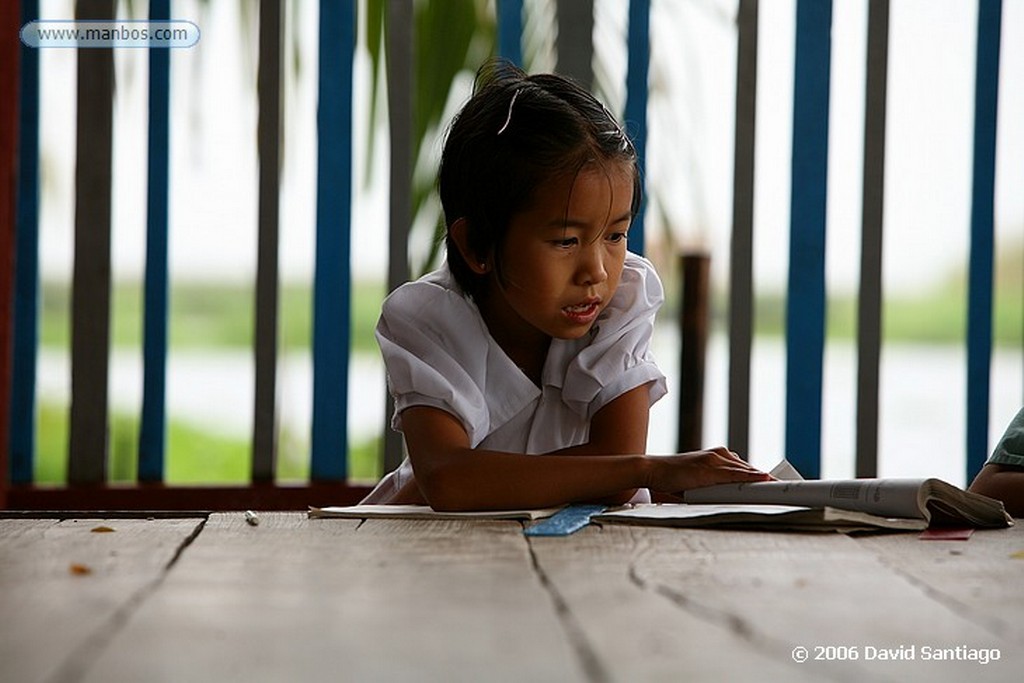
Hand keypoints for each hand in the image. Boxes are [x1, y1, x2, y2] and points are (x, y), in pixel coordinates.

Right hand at [645, 447, 771, 492]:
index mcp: (718, 458)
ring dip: (765, 480)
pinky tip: (763, 479)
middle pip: (750, 469)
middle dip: (769, 480)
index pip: (745, 469)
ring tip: (783, 487)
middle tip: (789, 488)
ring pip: (745, 471)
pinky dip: (750, 477)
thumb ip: (714, 486)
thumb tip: (729, 498)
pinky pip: (733, 474)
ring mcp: (714, 461)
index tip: (779, 486)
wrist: (652, 470)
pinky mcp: (708, 469)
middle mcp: (719, 456)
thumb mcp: (698, 481)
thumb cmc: (672, 478)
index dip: (763, 478)